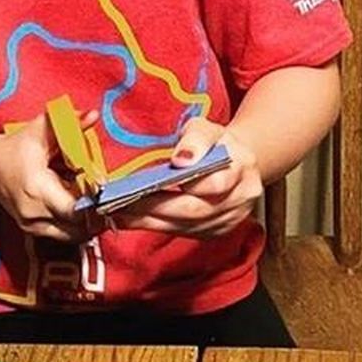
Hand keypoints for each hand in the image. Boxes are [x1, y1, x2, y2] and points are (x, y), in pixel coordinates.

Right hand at [0, 109, 98, 242]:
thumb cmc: (17, 148)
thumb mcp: (41, 130)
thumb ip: (70, 122)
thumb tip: (94, 115)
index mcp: (36, 188)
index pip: (74, 209)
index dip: (96, 206)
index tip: (111, 194)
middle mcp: (34, 213)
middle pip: (79, 226)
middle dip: (99, 215)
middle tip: (113, 200)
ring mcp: (33, 226)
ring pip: (75, 235)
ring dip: (91, 223)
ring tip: (99, 204)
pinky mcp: (35, 232)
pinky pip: (66, 236)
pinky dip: (79, 226)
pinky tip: (84, 210)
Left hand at [109, 117, 262, 238]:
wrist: (236, 162)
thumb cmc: (217, 143)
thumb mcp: (207, 128)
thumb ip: (195, 139)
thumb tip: (182, 159)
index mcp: (242, 169)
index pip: (214, 183)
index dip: (184, 185)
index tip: (150, 183)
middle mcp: (239, 200)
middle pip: (195, 211)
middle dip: (156, 208)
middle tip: (123, 202)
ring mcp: (227, 221)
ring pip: (186, 226)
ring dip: (150, 221)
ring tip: (119, 212)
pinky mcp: (213, 232)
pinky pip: (182, 233)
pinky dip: (154, 226)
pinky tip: (131, 219)